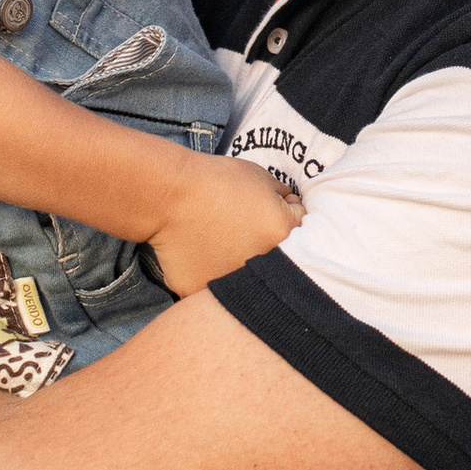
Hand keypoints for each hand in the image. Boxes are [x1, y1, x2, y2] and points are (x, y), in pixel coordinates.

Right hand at [143, 151, 302, 299]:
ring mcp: (232, 284)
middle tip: (243, 226)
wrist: (169, 195)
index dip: (286, 211)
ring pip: (244, 279)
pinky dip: (209, 273)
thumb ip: (284, 196)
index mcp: (283, 235)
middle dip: (267, 244)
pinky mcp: (203, 293)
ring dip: (240, 263)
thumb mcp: (262, 177)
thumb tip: (292, 206)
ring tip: (220, 240)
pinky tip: (200, 253)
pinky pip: (212, 287)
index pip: (301, 225)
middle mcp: (263, 267)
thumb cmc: (216, 181)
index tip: (267, 205)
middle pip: (276, 261)